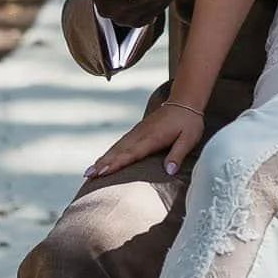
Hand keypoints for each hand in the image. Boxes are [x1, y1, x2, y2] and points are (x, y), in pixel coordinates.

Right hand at [84, 99, 205, 181]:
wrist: (184, 102)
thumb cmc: (188, 122)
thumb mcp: (189, 138)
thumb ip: (178, 155)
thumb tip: (169, 171)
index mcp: (152, 137)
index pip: (131, 153)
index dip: (116, 164)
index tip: (102, 172)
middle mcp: (141, 134)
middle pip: (118, 151)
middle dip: (102, 164)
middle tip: (88, 176)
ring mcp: (137, 132)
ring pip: (116, 147)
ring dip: (102, 159)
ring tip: (89, 172)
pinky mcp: (137, 132)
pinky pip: (120, 144)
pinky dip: (109, 153)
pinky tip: (102, 161)